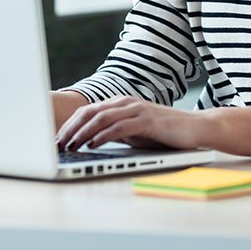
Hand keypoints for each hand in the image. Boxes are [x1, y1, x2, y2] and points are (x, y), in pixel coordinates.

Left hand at [55, 96, 205, 150]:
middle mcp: (126, 103)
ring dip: (82, 133)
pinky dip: (102, 136)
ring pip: (101, 118)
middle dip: (70, 128)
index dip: (69, 125)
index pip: (87, 111)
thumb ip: (114, 131)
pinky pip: (119, 127)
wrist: (194, 128)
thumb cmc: (163, 133)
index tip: (55, 140)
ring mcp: (137, 109)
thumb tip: (89, 141)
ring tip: (70, 146)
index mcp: (120, 103)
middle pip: (89, 112)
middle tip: (56, 145)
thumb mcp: (133, 132)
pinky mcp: (147, 120)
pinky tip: (92, 145)